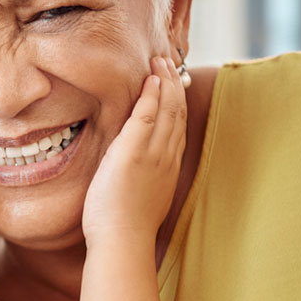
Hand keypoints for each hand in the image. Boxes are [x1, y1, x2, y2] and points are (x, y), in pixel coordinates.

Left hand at [82, 57, 186, 243]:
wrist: (122, 240)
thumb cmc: (123, 226)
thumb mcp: (141, 195)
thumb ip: (142, 176)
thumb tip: (133, 168)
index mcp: (168, 166)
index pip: (178, 126)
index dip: (177, 101)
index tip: (172, 84)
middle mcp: (166, 156)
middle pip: (178, 111)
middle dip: (173, 83)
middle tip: (167, 61)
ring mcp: (152, 153)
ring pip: (167, 108)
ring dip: (164, 81)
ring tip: (159, 60)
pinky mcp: (133, 152)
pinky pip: (146, 115)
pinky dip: (151, 94)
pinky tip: (149, 78)